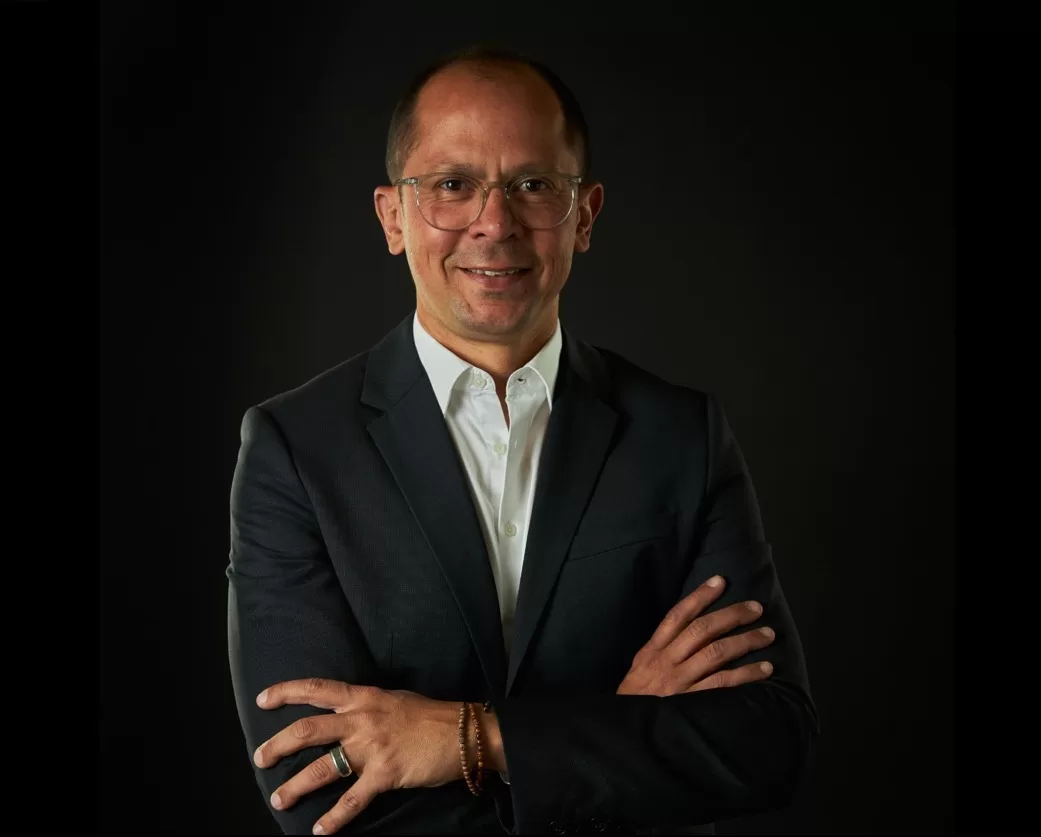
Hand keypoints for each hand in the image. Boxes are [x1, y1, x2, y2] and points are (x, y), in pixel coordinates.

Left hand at [252, 679, 461, 833]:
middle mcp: (362, 719)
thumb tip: (345, 711)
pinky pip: (352, 800)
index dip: (287, 692)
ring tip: (279, 799)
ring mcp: (372, 748)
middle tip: (260, 758)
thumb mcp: (393, 699)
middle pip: (307, 730)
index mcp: (363, 697)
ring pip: (322, 767)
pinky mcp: (385, 774)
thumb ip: (367, 705)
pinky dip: (334, 818)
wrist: (463, 732)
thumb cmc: (430, 715)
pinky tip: (320, 830)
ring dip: (296, 786)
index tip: (263, 699)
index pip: (317, 689)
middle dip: (278, 745)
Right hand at [617, 575, 775, 695]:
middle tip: (756, 608)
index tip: (720, 581)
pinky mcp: (692, 704)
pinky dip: (746, 674)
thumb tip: (686, 633)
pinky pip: (724, 684)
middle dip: (731, 615)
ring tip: (768, 634)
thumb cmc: (634, 703)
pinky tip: (764, 669)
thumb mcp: (638, 671)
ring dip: (745, 641)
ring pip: (716, 653)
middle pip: (702, 629)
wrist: (624, 735)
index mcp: (652, 651)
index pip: (677, 616)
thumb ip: (660, 653)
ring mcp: (680, 682)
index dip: (699, 596)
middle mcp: (666, 662)